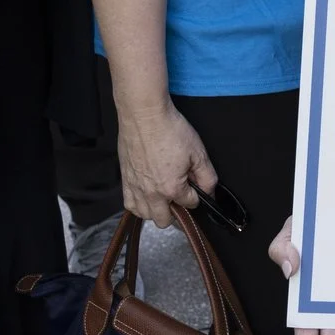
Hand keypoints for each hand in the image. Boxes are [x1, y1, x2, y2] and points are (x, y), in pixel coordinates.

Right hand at [117, 99, 216, 227]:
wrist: (144, 115)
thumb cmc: (170, 129)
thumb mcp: (198, 152)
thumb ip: (207, 177)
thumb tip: (210, 192)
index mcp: (171, 188)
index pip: (190, 204)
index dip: (197, 196)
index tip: (197, 187)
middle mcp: (151, 193)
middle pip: (165, 220)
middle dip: (177, 212)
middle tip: (181, 196)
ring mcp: (135, 188)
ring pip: (146, 215)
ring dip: (156, 210)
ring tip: (164, 197)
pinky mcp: (125, 180)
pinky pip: (129, 205)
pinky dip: (139, 205)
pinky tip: (147, 195)